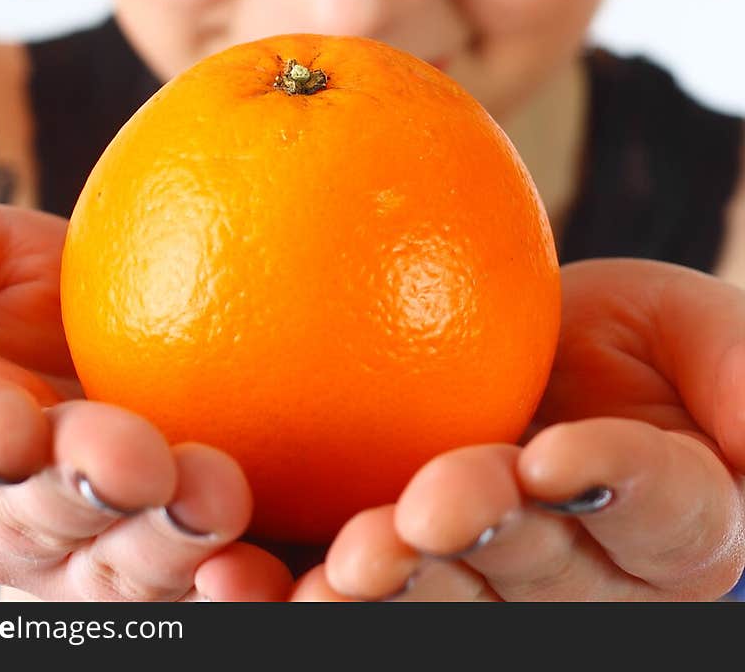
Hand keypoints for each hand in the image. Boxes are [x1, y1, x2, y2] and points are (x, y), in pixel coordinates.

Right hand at [0, 203, 292, 600]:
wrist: (95, 324)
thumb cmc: (3, 289)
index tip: (9, 425)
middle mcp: (6, 512)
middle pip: (42, 520)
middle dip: (88, 494)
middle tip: (135, 460)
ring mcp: (91, 550)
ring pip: (122, 571)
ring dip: (166, 544)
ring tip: (213, 497)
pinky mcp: (175, 557)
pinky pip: (199, 587)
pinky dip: (229, 589)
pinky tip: (263, 569)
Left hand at [290, 259, 744, 600]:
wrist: (540, 360)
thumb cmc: (637, 345)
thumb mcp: (694, 330)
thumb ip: (735, 369)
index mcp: (678, 525)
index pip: (659, 511)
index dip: (612, 486)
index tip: (560, 456)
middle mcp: (592, 579)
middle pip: (544, 575)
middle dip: (484, 546)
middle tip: (425, 511)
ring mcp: (494, 587)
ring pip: (450, 604)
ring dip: (394, 590)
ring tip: (342, 566)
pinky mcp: (409, 577)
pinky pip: (359, 595)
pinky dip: (302, 593)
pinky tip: (239, 575)